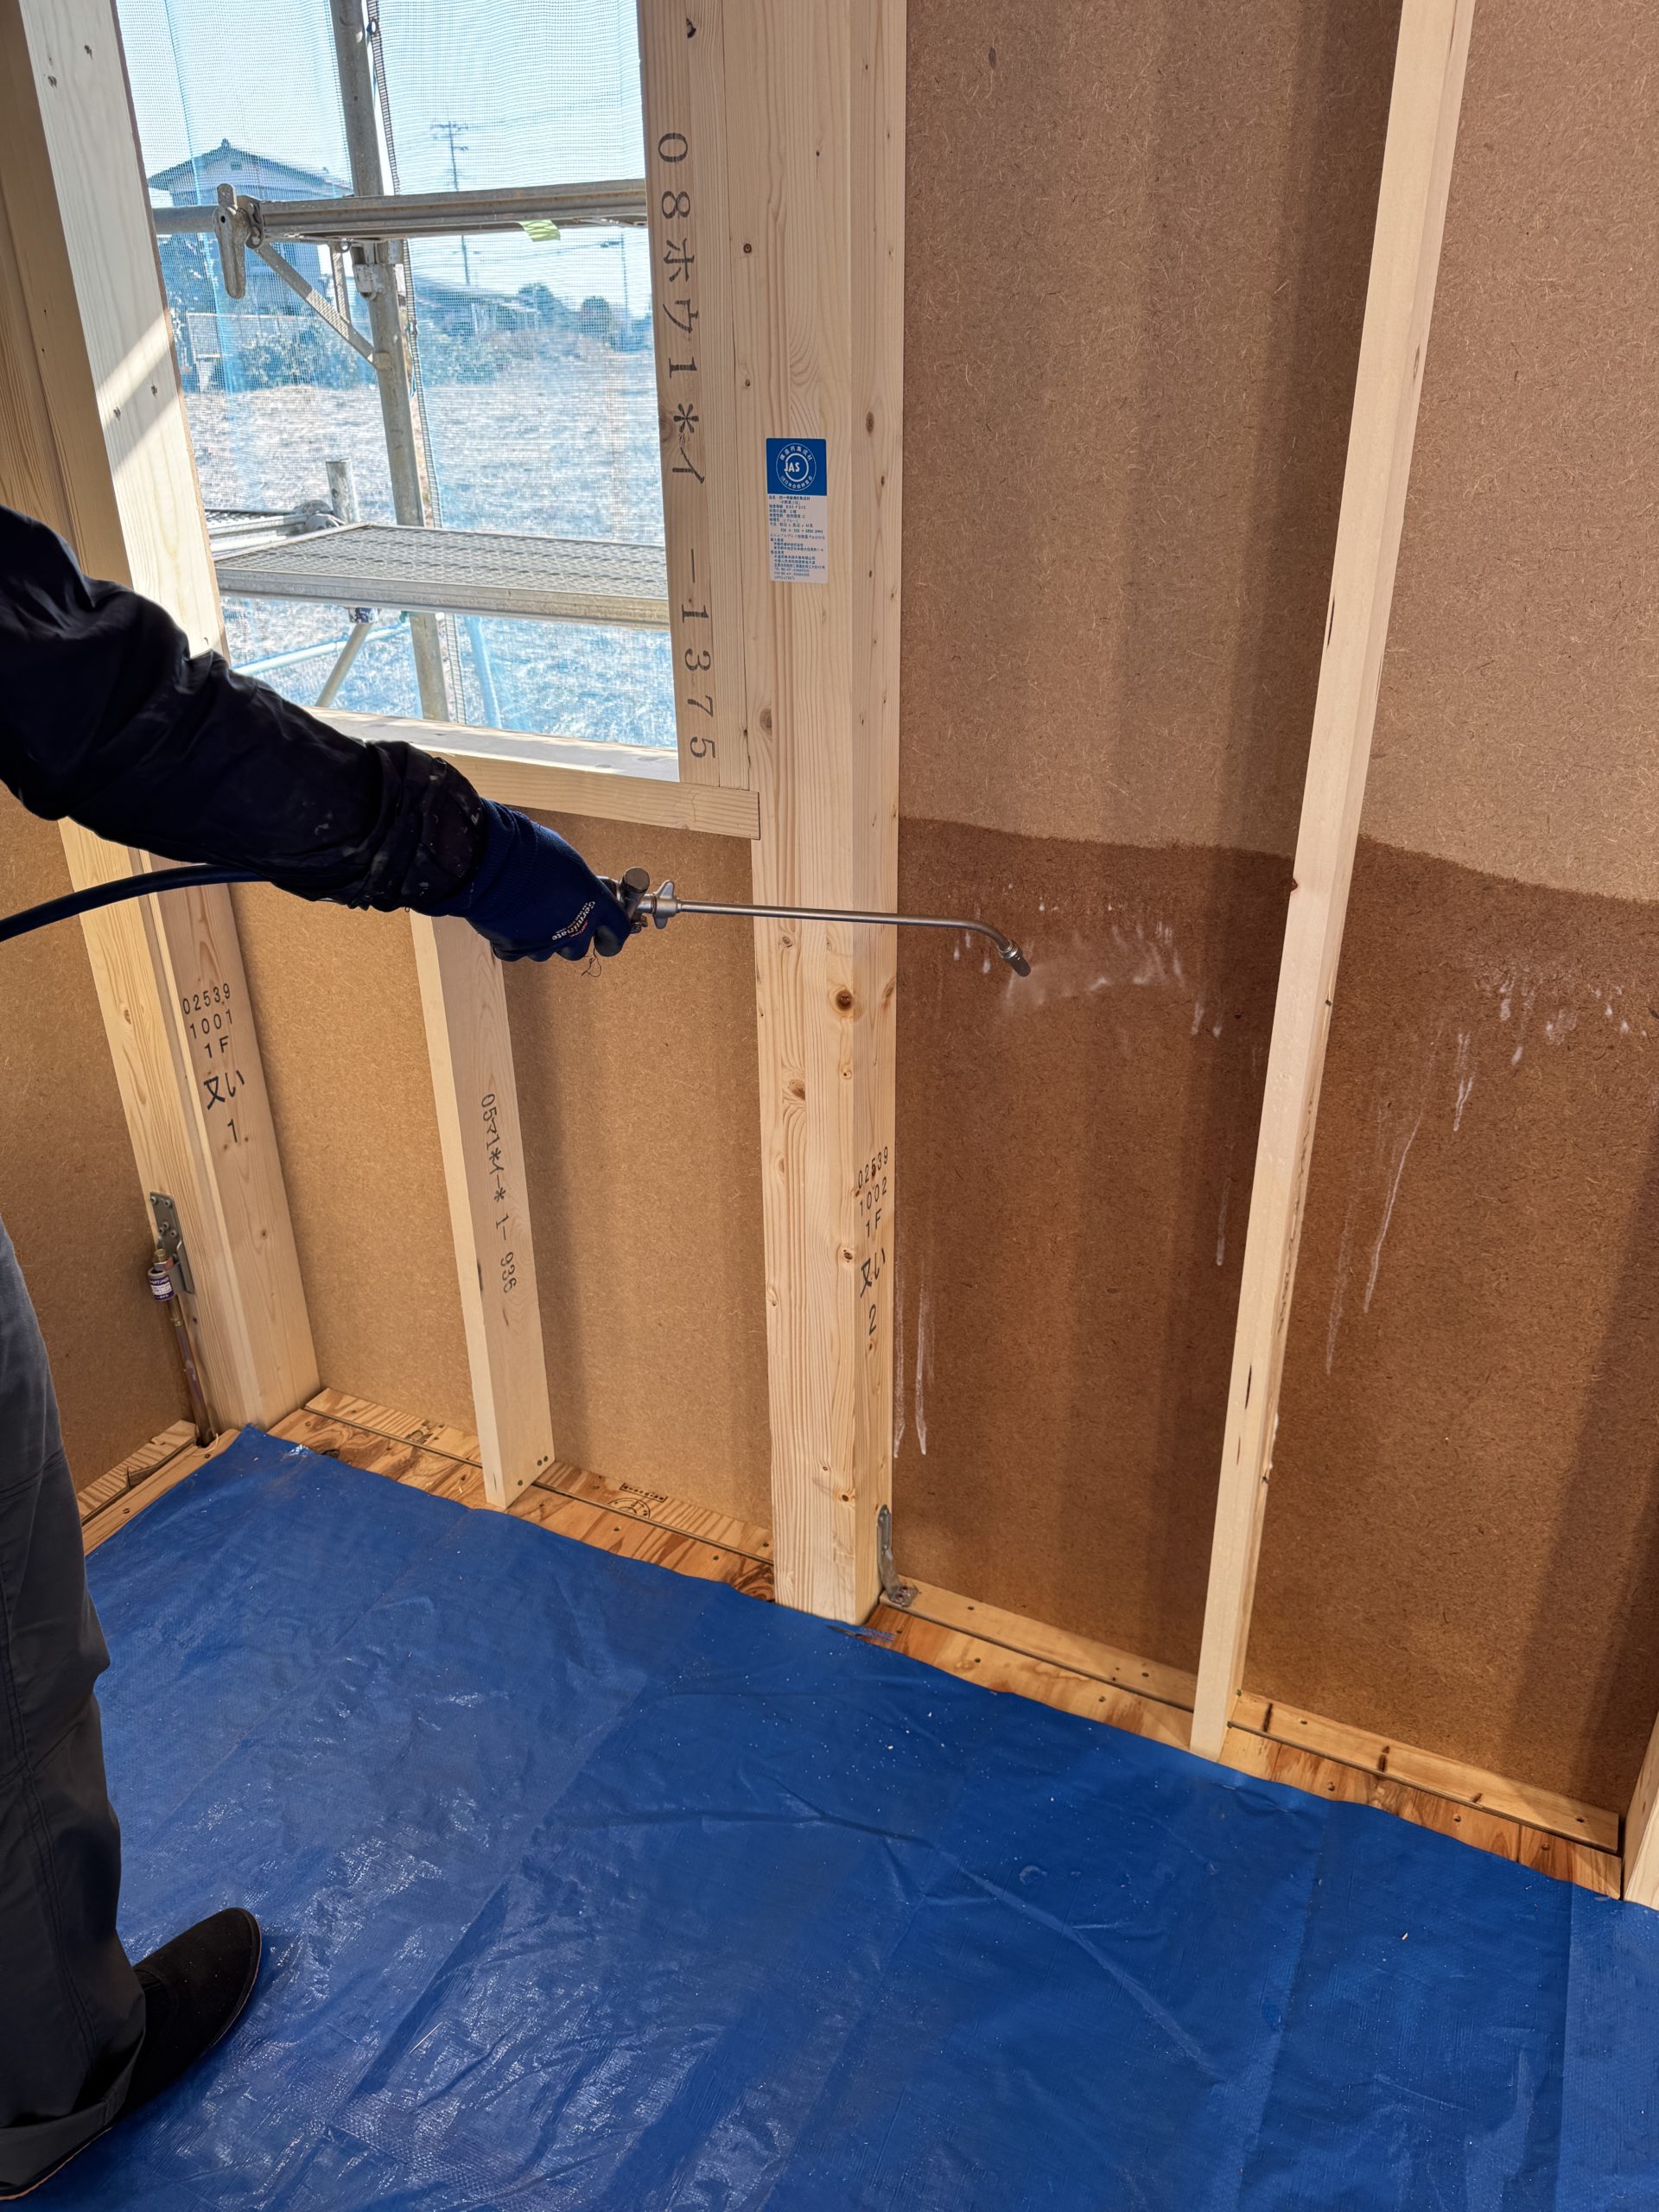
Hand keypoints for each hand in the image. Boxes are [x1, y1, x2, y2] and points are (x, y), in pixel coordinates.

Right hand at [439, 802, 634, 962]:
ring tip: (530, 917)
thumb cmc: (532, 850)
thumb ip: (578, 882)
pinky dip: (515, 941)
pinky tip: (508, 921)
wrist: (491, 862)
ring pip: (550, 952)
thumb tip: (578, 886)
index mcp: (594, 904)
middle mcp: (574, 929)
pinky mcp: (516, 949)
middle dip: (573, 938)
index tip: (607, 937)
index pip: (618, 931)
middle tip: (561, 922)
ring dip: (545, 940)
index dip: (613, 936)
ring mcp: (545, 943)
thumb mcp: (568, 859)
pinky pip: (519, 951)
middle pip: (580, 949)